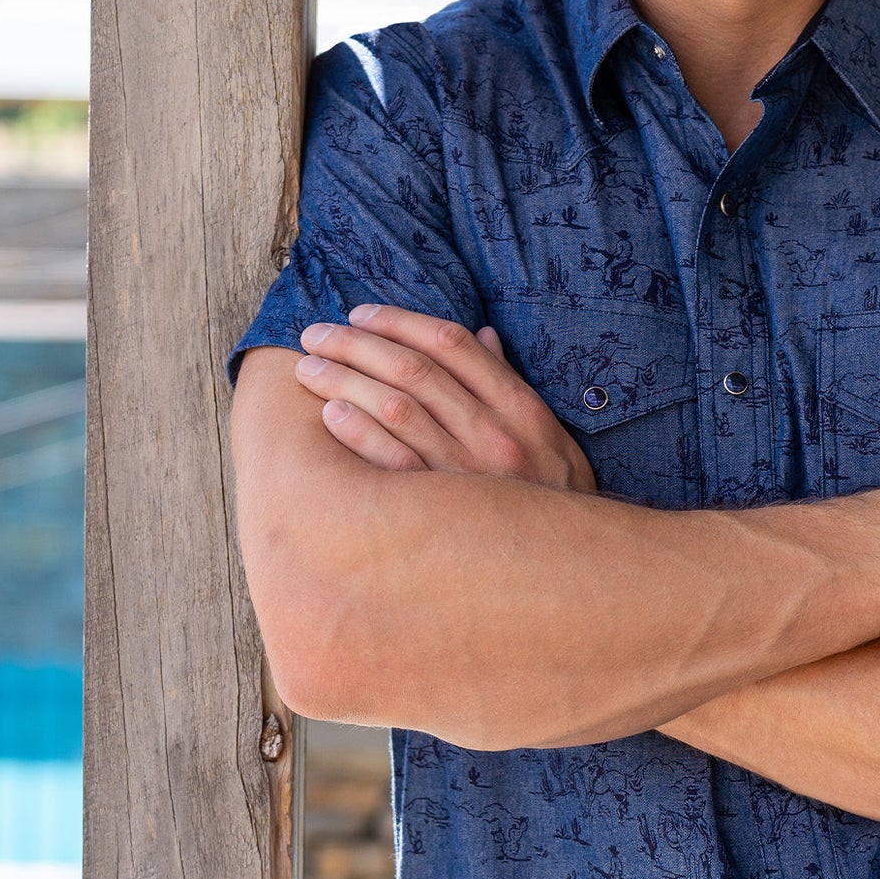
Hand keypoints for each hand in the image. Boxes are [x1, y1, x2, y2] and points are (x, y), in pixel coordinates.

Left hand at [292, 304, 597, 492]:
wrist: (570, 565)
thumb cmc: (552, 492)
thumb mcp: (547, 432)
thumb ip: (509, 383)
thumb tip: (483, 336)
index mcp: (519, 407)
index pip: (451, 344)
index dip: (400, 321)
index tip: (361, 313)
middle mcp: (493, 434)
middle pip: (414, 369)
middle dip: (357, 343)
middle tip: (317, 333)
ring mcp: (466, 473)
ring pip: (396, 407)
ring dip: (345, 380)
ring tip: (309, 368)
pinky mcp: (443, 512)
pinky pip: (394, 462)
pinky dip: (360, 432)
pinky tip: (330, 413)